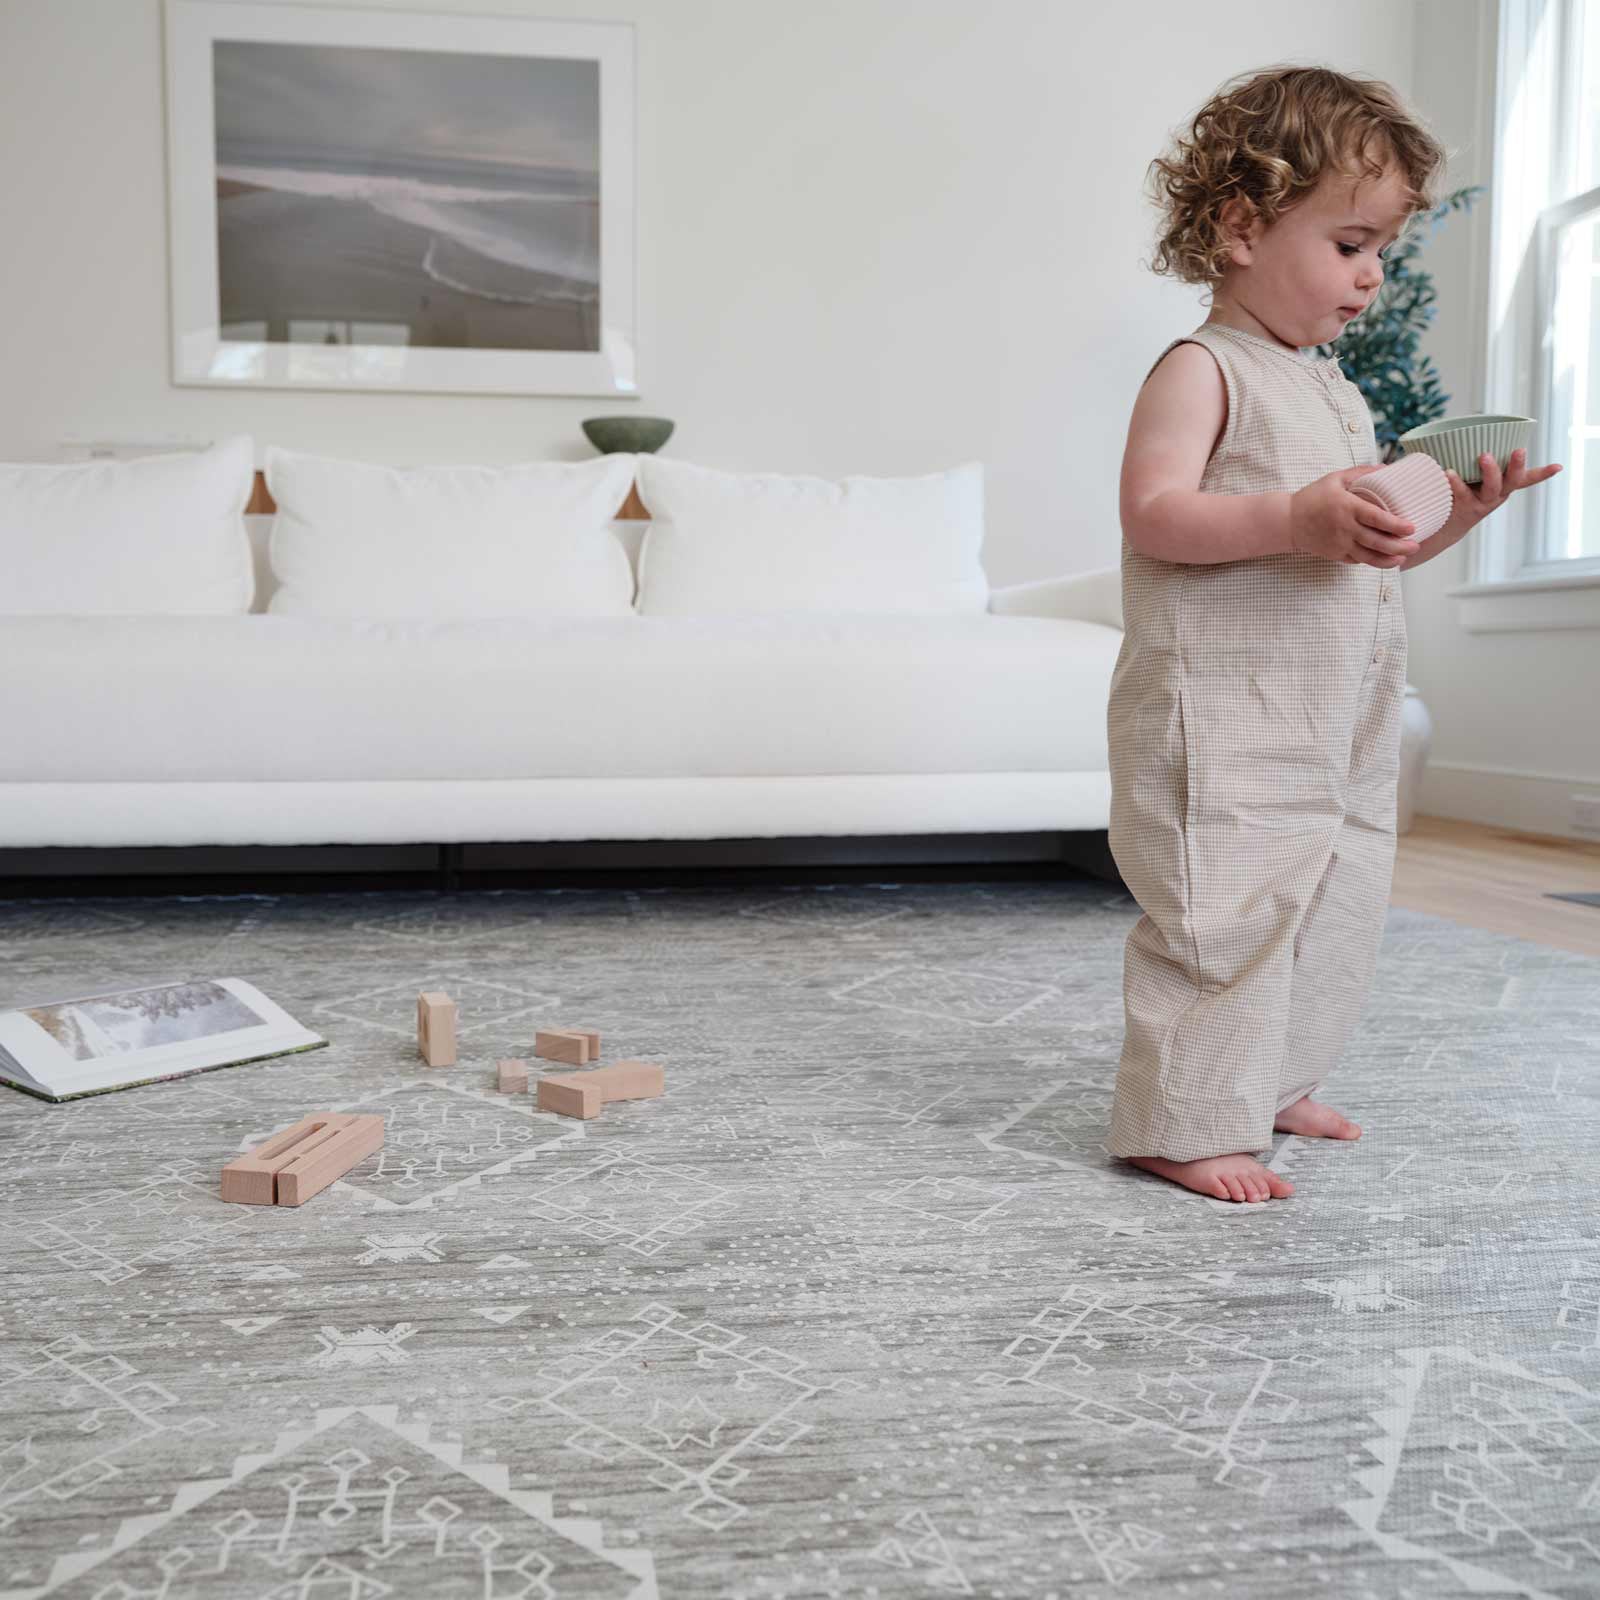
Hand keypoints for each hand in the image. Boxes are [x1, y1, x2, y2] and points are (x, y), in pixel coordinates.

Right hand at [1289, 465, 1421, 567]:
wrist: (1287, 521)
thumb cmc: (1312, 497)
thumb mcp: (1335, 478)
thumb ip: (1361, 472)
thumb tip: (1386, 468)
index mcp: (1347, 508)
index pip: (1377, 519)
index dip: (1397, 525)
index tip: (1412, 527)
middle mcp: (1345, 529)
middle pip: (1378, 542)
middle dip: (1400, 546)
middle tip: (1415, 545)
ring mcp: (1339, 544)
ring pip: (1369, 557)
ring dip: (1389, 560)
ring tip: (1403, 558)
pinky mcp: (1335, 555)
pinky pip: (1357, 561)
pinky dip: (1372, 562)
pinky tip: (1384, 560)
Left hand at [1437, 448, 1562, 542]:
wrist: (1447, 523)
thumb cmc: (1464, 491)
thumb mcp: (1477, 475)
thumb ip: (1481, 457)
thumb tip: (1472, 424)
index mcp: (1505, 484)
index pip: (1528, 477)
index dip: (1544, 473)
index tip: (1558, 467)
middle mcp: (1498, 494)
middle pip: (1513, 480)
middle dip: (1518, 465)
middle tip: (1520, 450)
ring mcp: (1483, 502)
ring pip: (1492, 488)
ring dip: (1490, 471)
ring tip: (1484, 455)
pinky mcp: (1465, 508)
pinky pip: (1462, 494)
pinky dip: (1456, 482)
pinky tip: (1449, 472)